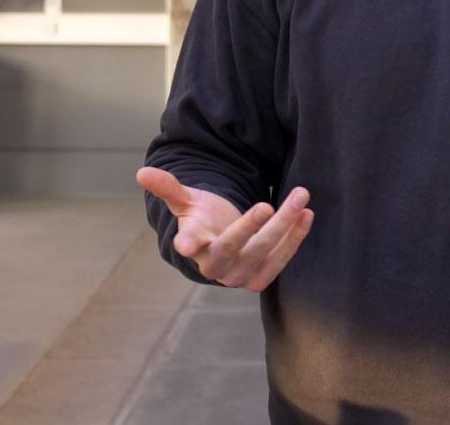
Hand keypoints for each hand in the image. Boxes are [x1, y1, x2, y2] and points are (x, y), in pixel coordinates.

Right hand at [136, 167, 313, 291]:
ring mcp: (240, 274)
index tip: (186, 244)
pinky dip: (296, 238)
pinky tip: (307, 215)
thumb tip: (141, 172)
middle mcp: (216, 266)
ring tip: (301, 198)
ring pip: (266, 252)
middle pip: (238, 246)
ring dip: (286, 226)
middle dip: (256, 225)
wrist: (221, 245)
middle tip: (269, 203)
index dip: (188, 243)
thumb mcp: (186, 202)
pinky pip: (282, 258)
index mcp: (194, 246)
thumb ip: (169, 188)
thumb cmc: (203, 220)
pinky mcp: (261, 276)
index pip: (190, 244)